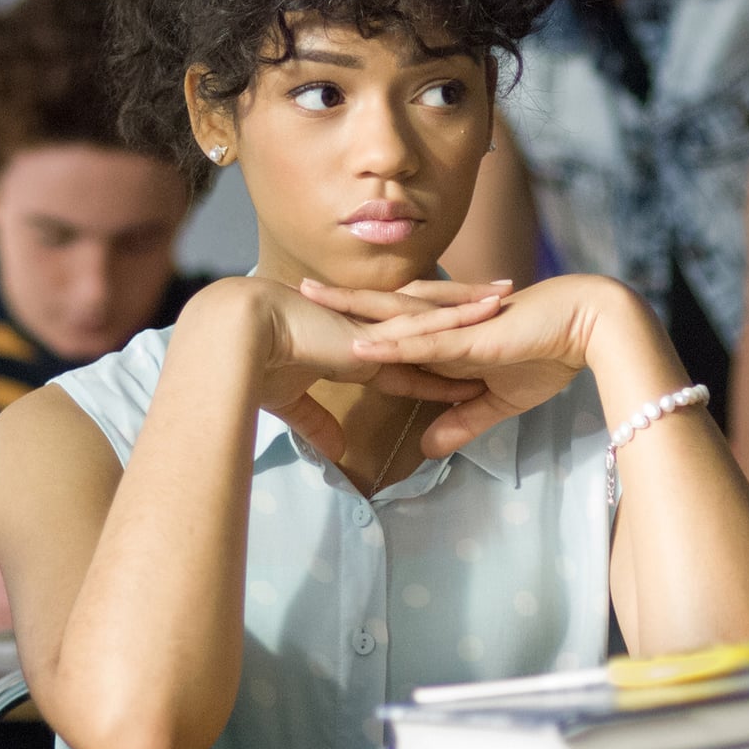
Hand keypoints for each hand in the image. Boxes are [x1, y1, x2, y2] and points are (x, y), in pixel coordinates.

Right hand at [219, 276, 495, 463]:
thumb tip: (336, 452)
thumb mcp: (295, 406)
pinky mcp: (378, 328)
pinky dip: (461, 315)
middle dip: (465, 315)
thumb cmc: (258, 368)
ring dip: (473, 307)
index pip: (410, 359)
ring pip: (437, 314)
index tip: (470, 359)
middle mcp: (375, 334)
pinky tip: (489, 308)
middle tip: (502, 301)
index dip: (441, 361)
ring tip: (508, 295)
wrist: (240, 340)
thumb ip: (318, 425)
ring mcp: (378, 328)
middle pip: (431, 323)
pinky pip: (429, 321)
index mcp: (359, 352)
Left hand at [307, 274, 615, 454]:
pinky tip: (363, 343)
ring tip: (311, 297)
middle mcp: (443, 324)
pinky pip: (426, 341)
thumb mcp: (496, 402)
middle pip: (379, 310)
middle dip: (337, 302)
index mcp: (444, 336)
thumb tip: (427, 447)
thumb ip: (461, 421)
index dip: (352, 322)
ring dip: (352, 308)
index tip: (314, 319)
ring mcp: (455, 328)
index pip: (390, 329)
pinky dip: (394, 344)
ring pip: (394, 318)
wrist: (587, 330)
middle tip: (292, 289)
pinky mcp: (472, 337)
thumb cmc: (547, 354)